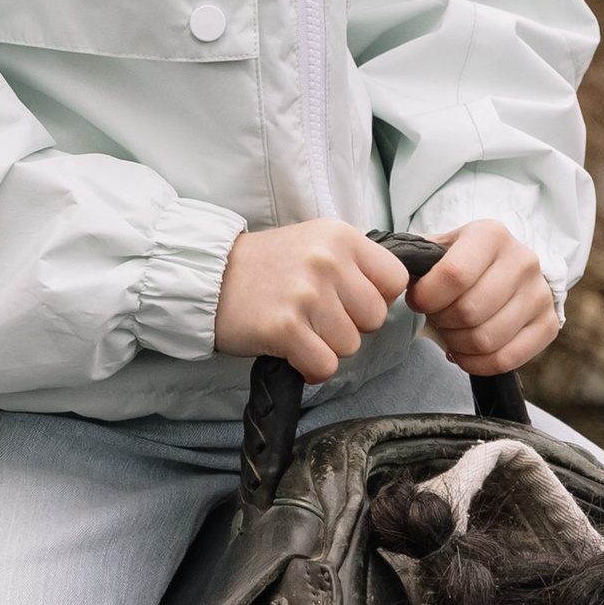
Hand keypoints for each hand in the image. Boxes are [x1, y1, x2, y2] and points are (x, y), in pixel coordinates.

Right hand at [215, 218, 409, 380]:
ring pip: (350, 345)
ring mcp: (306, 294)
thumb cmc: (267, 266)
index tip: (350, 301)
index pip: (395, 280)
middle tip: (318, 318)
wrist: (209, 277)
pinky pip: (324, 365)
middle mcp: (327, 260)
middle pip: (375, 318)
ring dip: (327, 347)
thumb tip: (391, 295)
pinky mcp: (285, 327)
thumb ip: (354, 263)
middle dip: (351, 326)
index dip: (377, 298)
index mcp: (341, 236)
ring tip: (300, 329)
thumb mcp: (316, 243)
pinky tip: (292, 351)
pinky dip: (310, 367)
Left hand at [403, 220, 559, 376]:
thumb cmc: (466, 261)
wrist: (509, 266)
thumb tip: (390, 277)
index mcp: (492, 234)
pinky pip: (506, 359)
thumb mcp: (442, 247)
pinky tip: (466, 352)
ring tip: (453, 333)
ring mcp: (540, 293)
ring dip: (458, 344)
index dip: (427, 297)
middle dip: (442, 323)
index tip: (419, 300)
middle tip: (437, 318)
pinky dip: (477, 364)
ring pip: (486, 339)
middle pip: (469, 311)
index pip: (454, 274)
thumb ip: (416, 259)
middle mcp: (522, 260)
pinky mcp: (548, 323)